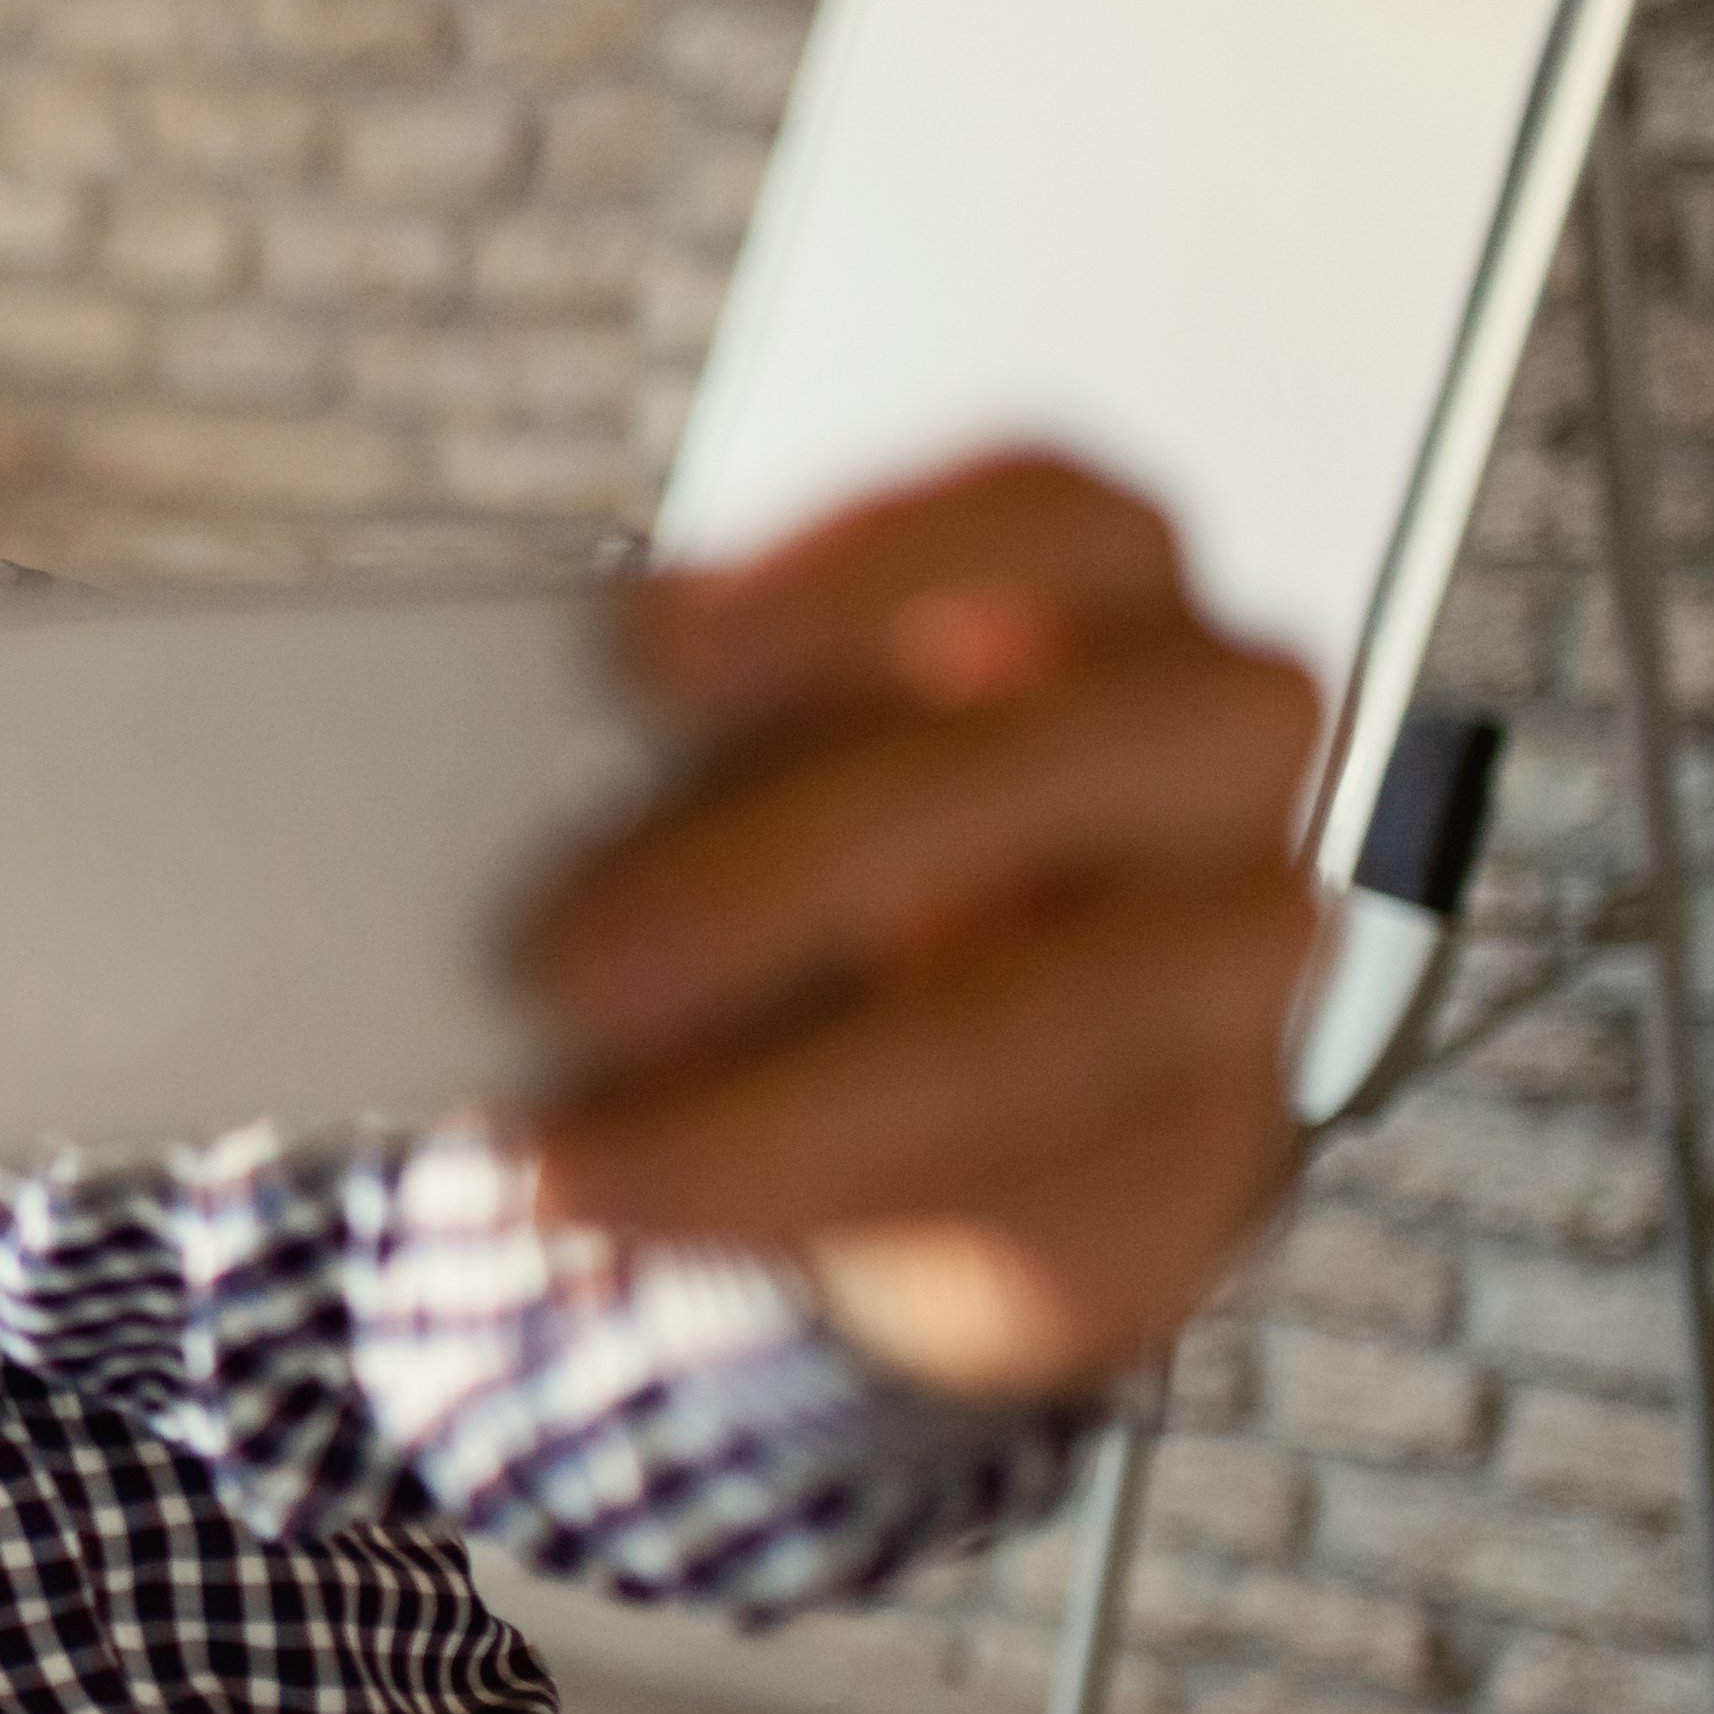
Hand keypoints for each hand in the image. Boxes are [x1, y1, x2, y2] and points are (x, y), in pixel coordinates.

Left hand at [519, 452, 1323, 1402]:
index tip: (641, 650)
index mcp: (1093, 569)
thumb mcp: (759, 763)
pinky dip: (797, 1196)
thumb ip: (666, 756)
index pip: (1025, 511)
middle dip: (764, 872)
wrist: (983, 1080)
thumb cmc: (838, 845)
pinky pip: (1018, 1178)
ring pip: (1025, 1018)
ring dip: (772, 1098)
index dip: (839, 573)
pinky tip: (634, 1203)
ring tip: (563, 1151)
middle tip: (554, 964)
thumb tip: (473, 819)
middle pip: (1006, 768)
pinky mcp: (1200, 1135)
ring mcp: (1240, 928)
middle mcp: (1206, 724)